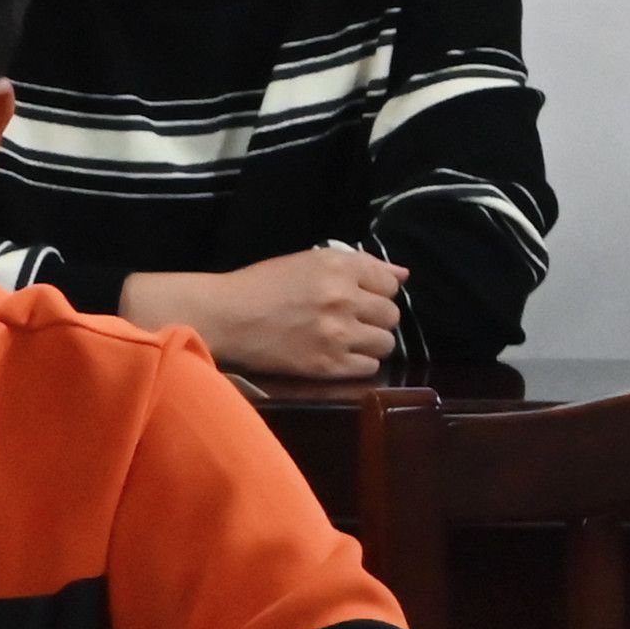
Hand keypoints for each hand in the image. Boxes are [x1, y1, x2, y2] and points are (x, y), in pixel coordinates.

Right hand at [126, 247, 409, 381]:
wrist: (226, 317)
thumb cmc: (261, 285)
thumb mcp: (306, 262)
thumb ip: (358, 265)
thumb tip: (403, 274)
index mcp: (337, 266)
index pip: (389, 282)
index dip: (377, 290)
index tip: (359, 295)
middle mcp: (344, 298)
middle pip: (391, 314)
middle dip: (375, 317)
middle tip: (351, 318)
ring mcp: (339, 334)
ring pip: (386, 342)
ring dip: (370, 341)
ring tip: (345, 338)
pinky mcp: (331, 365)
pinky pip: (370, 367)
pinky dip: (358, 362)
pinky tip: (337, 354)